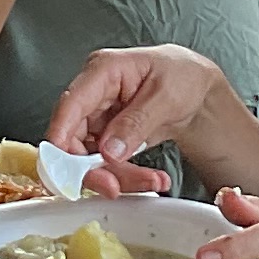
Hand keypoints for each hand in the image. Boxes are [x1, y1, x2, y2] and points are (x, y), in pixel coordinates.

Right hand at [47, 44, 223, 188]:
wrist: (197, 90)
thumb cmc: (183, 76)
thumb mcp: (166, 96)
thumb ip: (136, 122)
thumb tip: (109, 150)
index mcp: (103, 71)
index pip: (70, 105)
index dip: (61, 136)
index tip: (63, 166)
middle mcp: (93, 94)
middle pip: (74, 138)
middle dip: (94, 168)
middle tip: (116, 187)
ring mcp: (97, 117)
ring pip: (88, 157)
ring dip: (117, 176)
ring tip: (151, 181)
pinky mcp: (105, 136)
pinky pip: (104, 163)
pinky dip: (125, 175)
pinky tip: (149, 178)